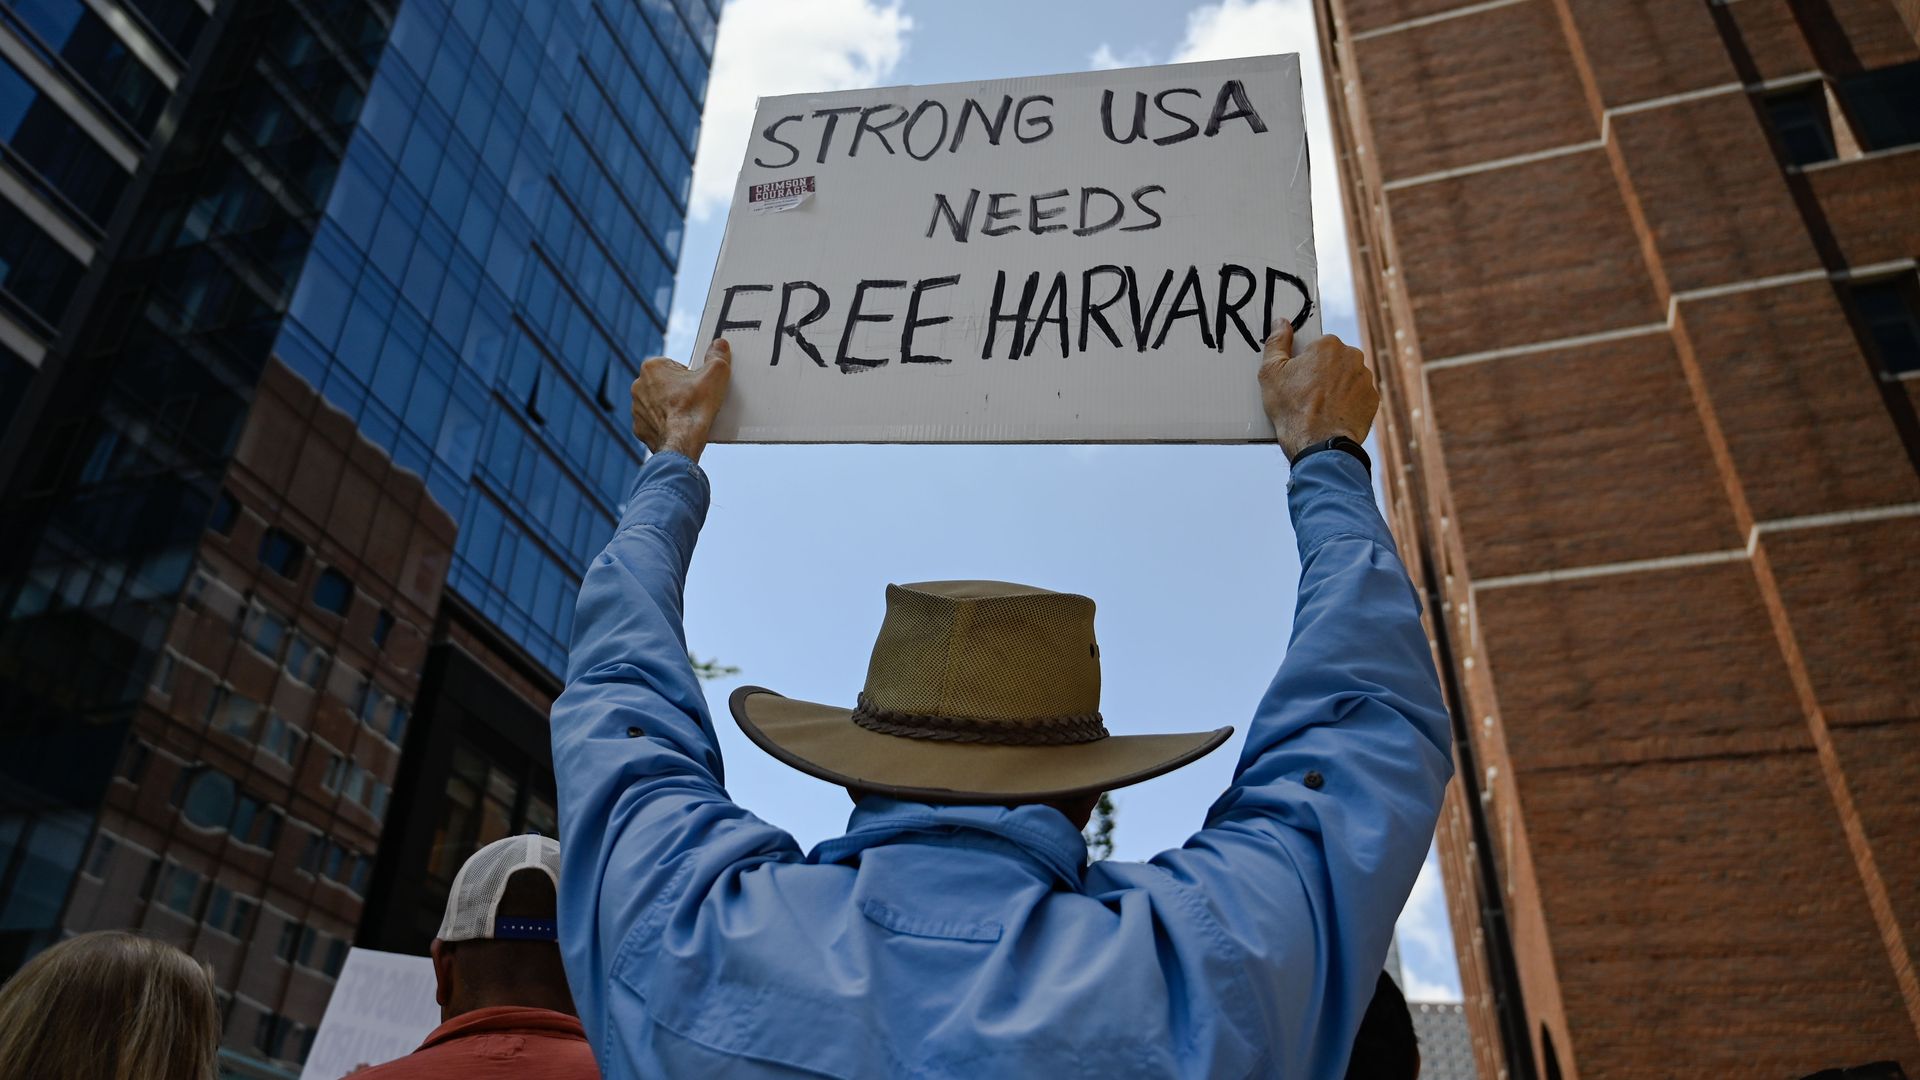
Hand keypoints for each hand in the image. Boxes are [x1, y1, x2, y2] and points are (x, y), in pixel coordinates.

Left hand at [631, 338, 731, 461]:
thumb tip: (719, 344)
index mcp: (652, 367)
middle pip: (666, 384)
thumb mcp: (715, 374)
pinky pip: (654, 423)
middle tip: (696, 400)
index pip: (675, 366)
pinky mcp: (640, 428)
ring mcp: (637, 409)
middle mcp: (638, 385)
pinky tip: (680, 428)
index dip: (691, 376)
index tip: (699, 386)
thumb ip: (718, 356)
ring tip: (689, 415)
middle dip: (680, 391)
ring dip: (671, 407)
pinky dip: (666, 425)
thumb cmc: (694, 407)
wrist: (682, 441)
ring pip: (659, 404)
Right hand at [1257, 324, 1377, 458]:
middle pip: (1334, 361)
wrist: (1319, 444)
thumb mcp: (1271, 373)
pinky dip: (1347, 404)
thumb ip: (1276, 342)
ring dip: (1336, 388)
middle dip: (1322, 374)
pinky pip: (1358, 397)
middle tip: (1307, 396)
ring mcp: (1366, 379)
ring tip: (1320, 408)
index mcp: (1328, 345)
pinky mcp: (1373, 400)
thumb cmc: (1293, 408)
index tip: (1297, 380)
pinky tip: (1333, 416)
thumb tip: (1281, 322)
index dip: (1304, 364)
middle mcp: (1353, 356)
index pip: (1316, 347)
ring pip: (1347, 378)